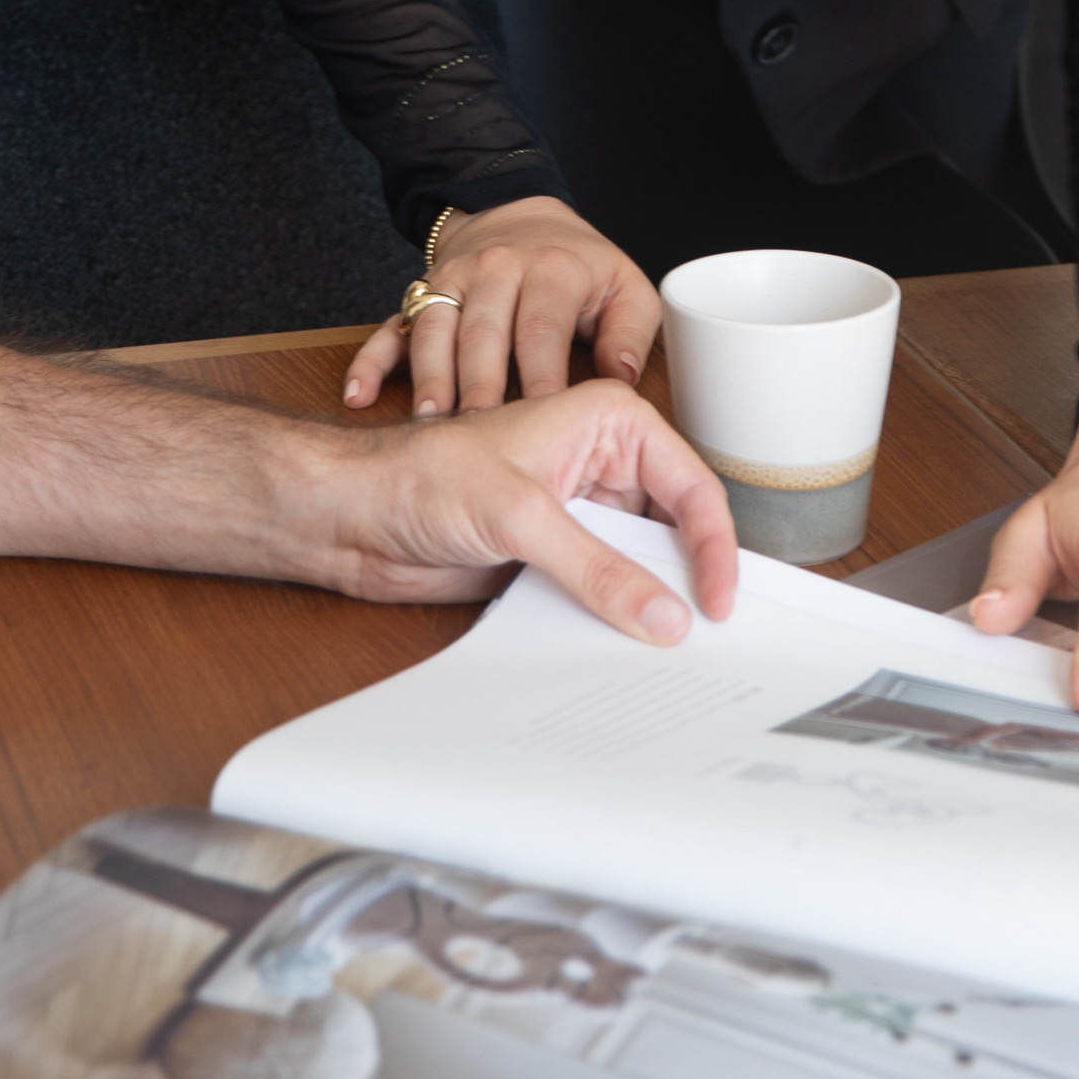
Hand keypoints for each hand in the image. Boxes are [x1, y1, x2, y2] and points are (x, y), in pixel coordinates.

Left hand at [308, 372, 734, 641]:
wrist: (358, 514)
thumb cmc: (422, 475)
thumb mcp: (519, 515)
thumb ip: (596, 566)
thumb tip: (666, 614)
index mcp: (609, 421)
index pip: (690, 485)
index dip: (713, 546)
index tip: (720, 605)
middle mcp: (603, 462)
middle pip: (675, 527)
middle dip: (690, 580)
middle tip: (713, 643)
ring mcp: (580, 512)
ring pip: (643, 564)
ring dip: (653, 604)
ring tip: (674, 657)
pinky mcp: (556, 554)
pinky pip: (605, 591)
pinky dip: (617, 619)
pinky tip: (625, 650)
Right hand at [344, 195, 657, 414]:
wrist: (519, 213)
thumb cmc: (580, 268)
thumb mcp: (626, 289)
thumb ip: (630, 336)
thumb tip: (624, 382)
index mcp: (551, 270)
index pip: (542, 328)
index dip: (540, 378)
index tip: (542, 427)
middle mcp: (496, 270)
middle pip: (483, 334)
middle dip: (480, 389)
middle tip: (481, 442)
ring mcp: (452, 282)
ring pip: (435, 331)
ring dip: (430, 380)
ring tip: (431, 426)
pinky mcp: (420, 295)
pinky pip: (390, 326)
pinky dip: (372, 361)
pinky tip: (358, 396)